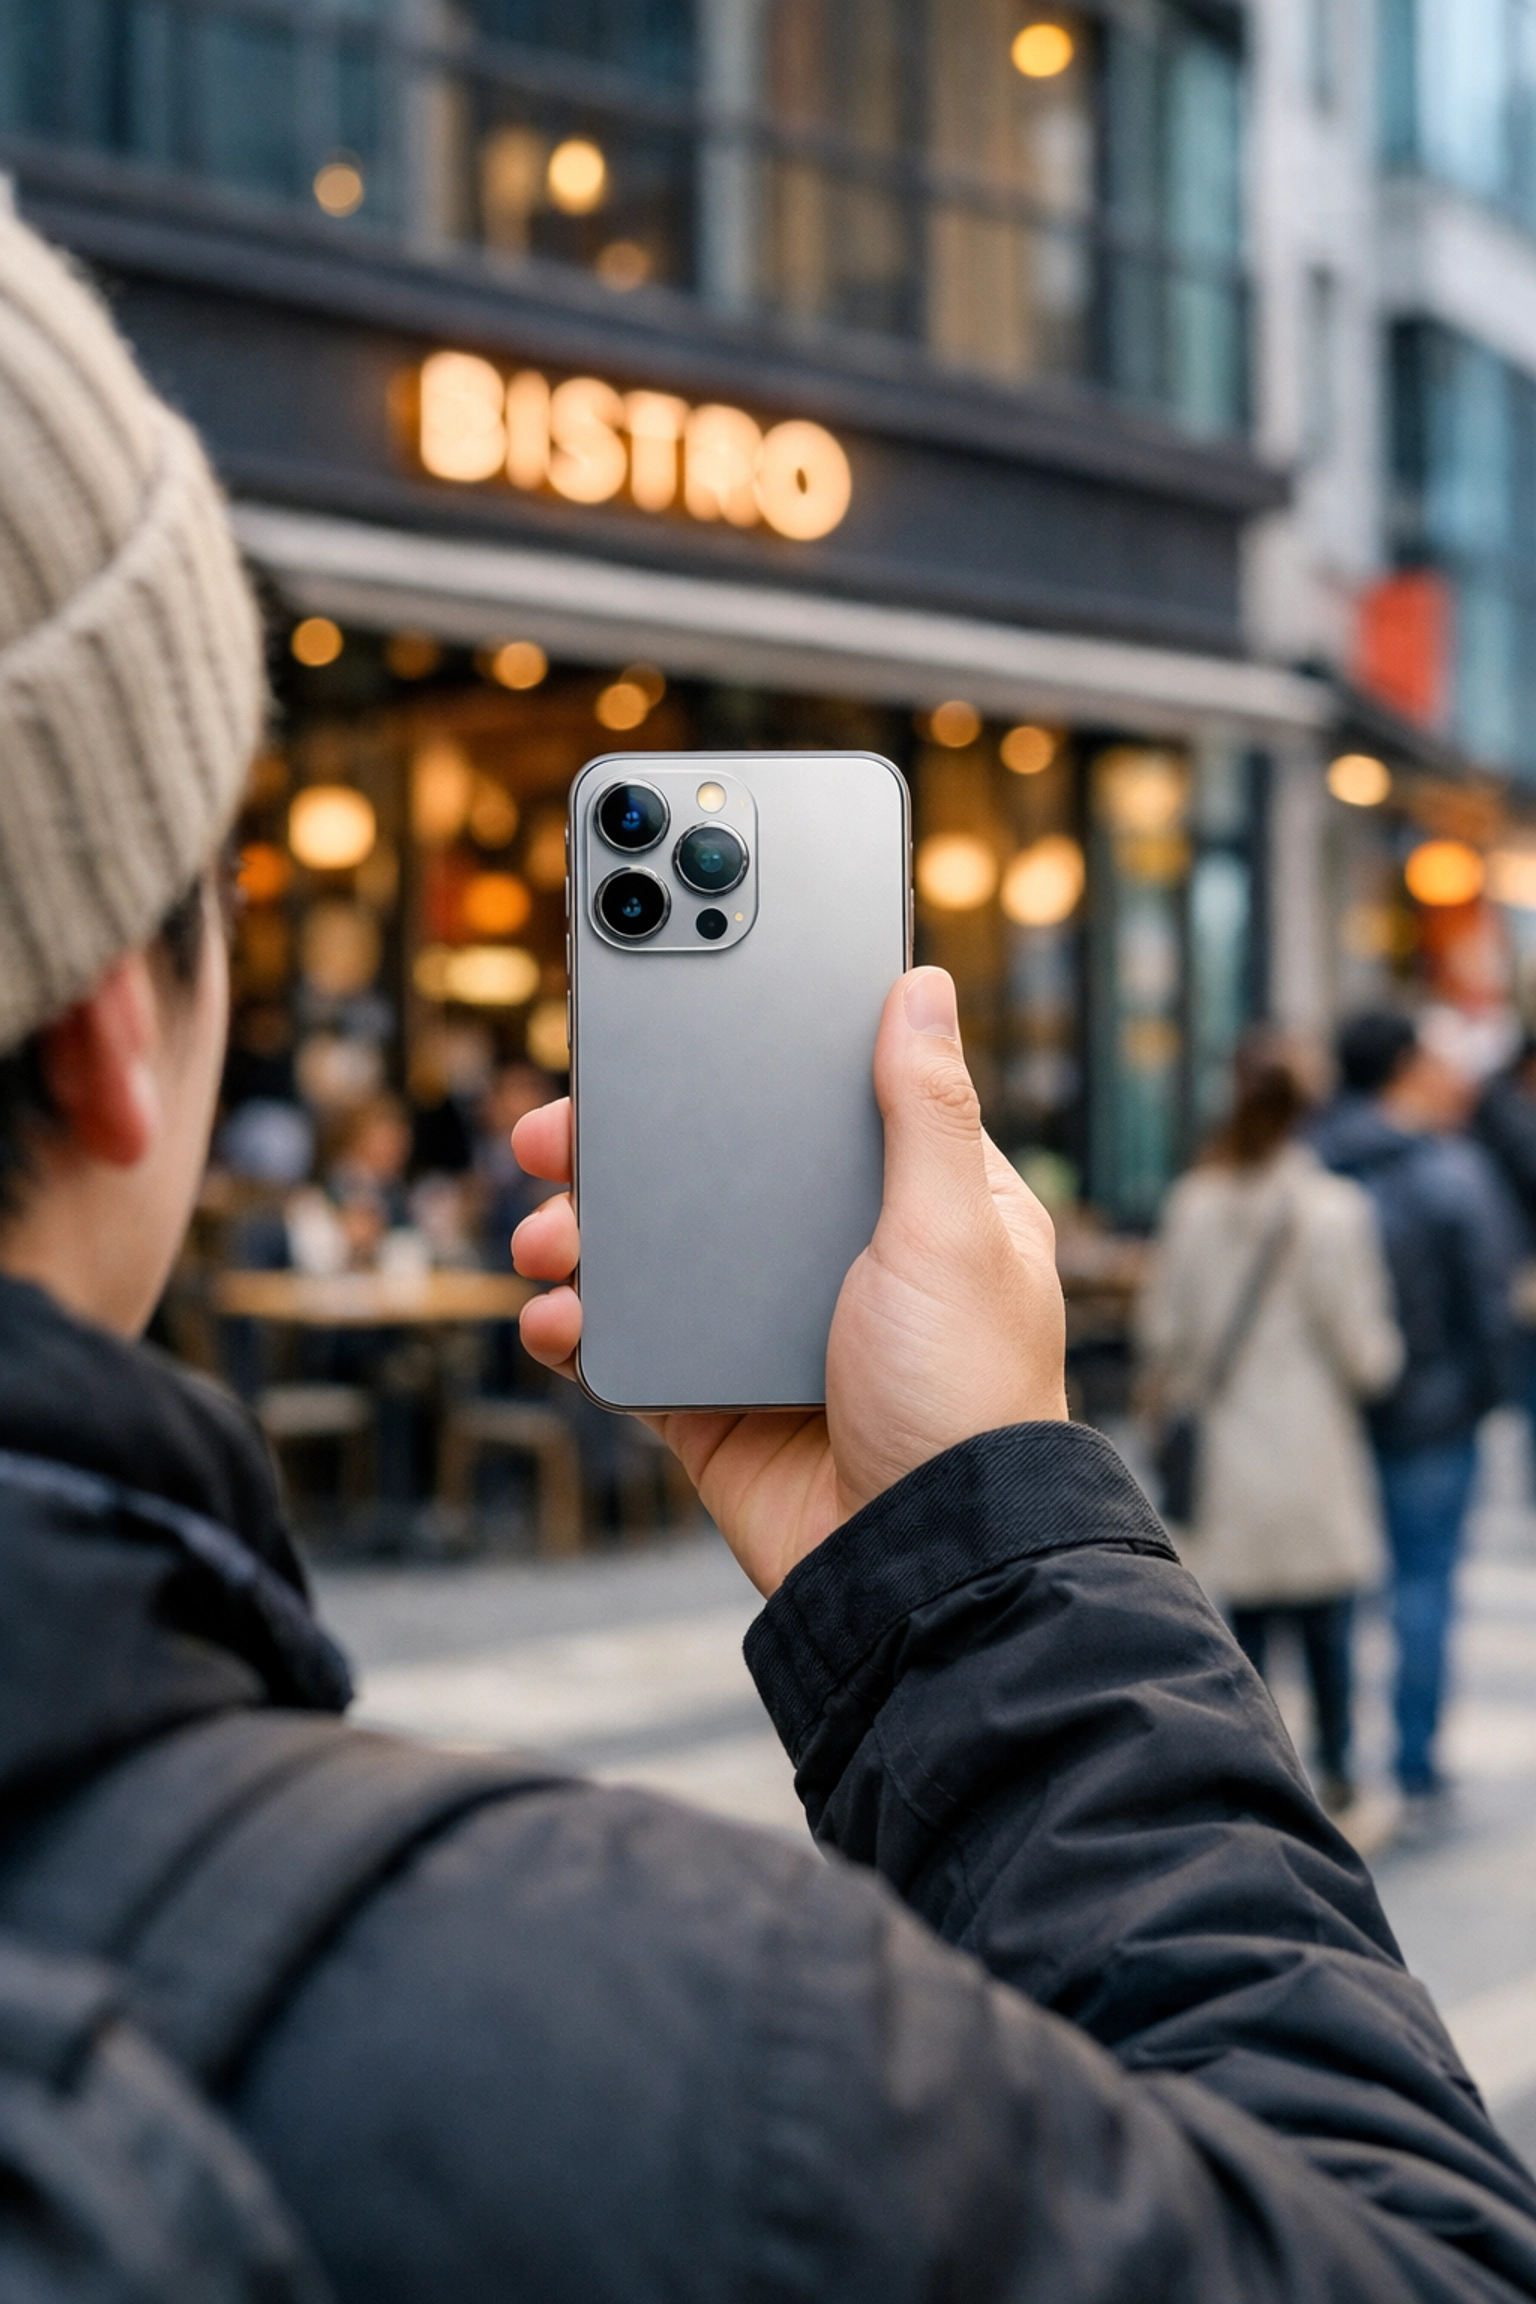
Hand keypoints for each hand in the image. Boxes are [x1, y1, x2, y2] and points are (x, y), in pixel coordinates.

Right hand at [512, 968, 1066, 1596]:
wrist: (915, 1566)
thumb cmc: (963, 1398)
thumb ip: (922, 1111)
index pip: (811, 1103)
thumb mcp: (952, 1233)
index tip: (663, 1024)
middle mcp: (836, 1257)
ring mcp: (766, 1328)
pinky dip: (578, 1326)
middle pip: (712, 1170)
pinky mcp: (713, 1397)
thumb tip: (925, 987)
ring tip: (545, 1236)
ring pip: (655, 1252)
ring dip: (584, 1235)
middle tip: (554, 1133)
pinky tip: (555, 1316)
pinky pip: (627, 1345)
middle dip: (626, 1147)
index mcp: (914, 1205)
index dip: (740, 1063)